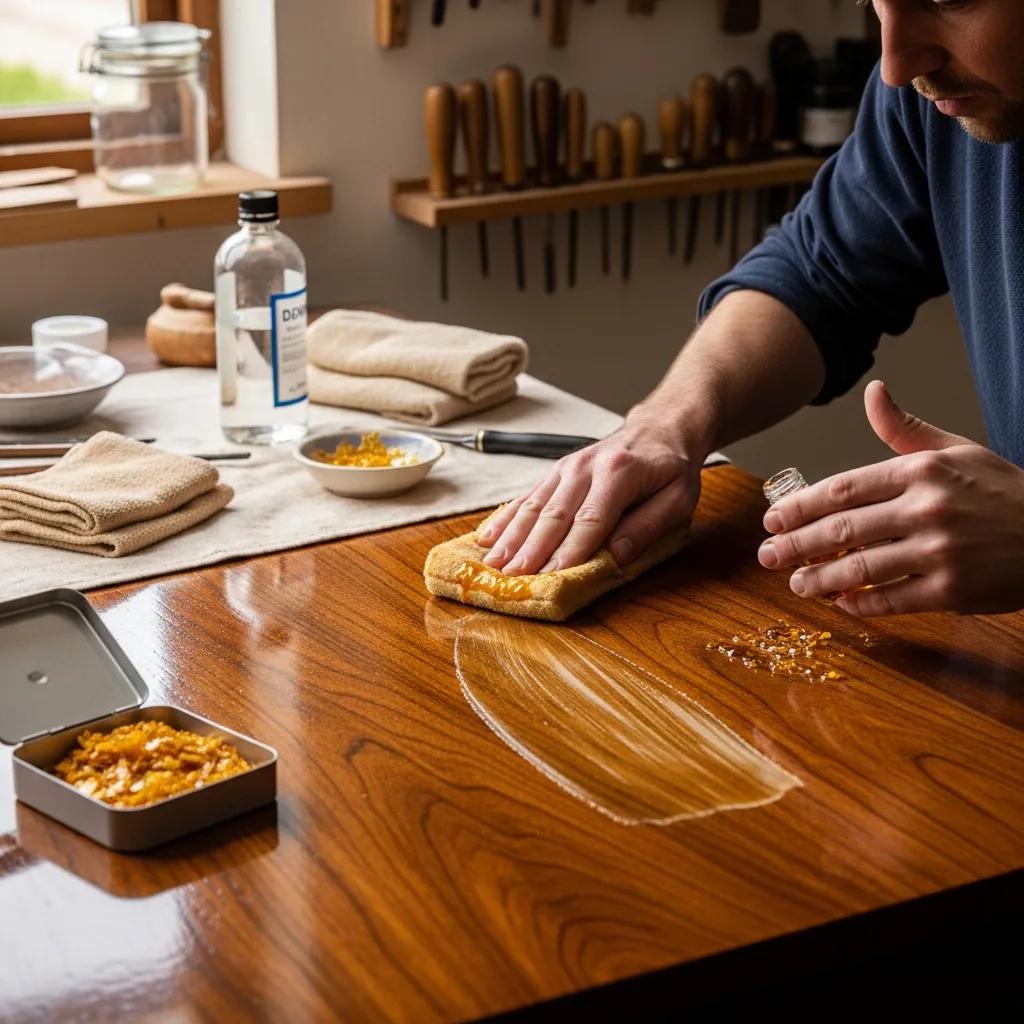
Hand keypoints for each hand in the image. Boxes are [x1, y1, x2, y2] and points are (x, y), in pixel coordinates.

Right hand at [477, 416, 704, 575]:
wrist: (658, 428)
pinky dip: (505, 519)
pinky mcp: (554, 472)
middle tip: (511, 578)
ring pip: (533, 506)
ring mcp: (565, 467)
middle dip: (531, 549)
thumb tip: (618, 556)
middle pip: (554, 514)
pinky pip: (526, 496)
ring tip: (492, 564)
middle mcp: (585, 467)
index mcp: (619, 473)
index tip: (551, 576)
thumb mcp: (679, 498)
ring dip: (511, 537)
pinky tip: (486, 538)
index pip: (591, 519)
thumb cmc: (670, 469)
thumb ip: (650, 525)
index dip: (569, 550)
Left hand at [758, 380, 1023, 615]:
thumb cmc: (1003, 491)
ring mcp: (940, 550)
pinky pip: (892, 600)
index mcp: (921, 471)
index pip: (843, 488)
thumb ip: (905, 428)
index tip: (772, 519)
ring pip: (862, 567)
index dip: (801, 507)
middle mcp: (927, 508)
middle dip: (797, 544)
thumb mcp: (956, 450)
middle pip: (843, 528)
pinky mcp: (952, 590)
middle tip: (767, 556)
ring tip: (795, 584)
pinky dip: (861, 603)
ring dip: (820, 579)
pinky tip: (840, 603)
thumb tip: (872, 392)